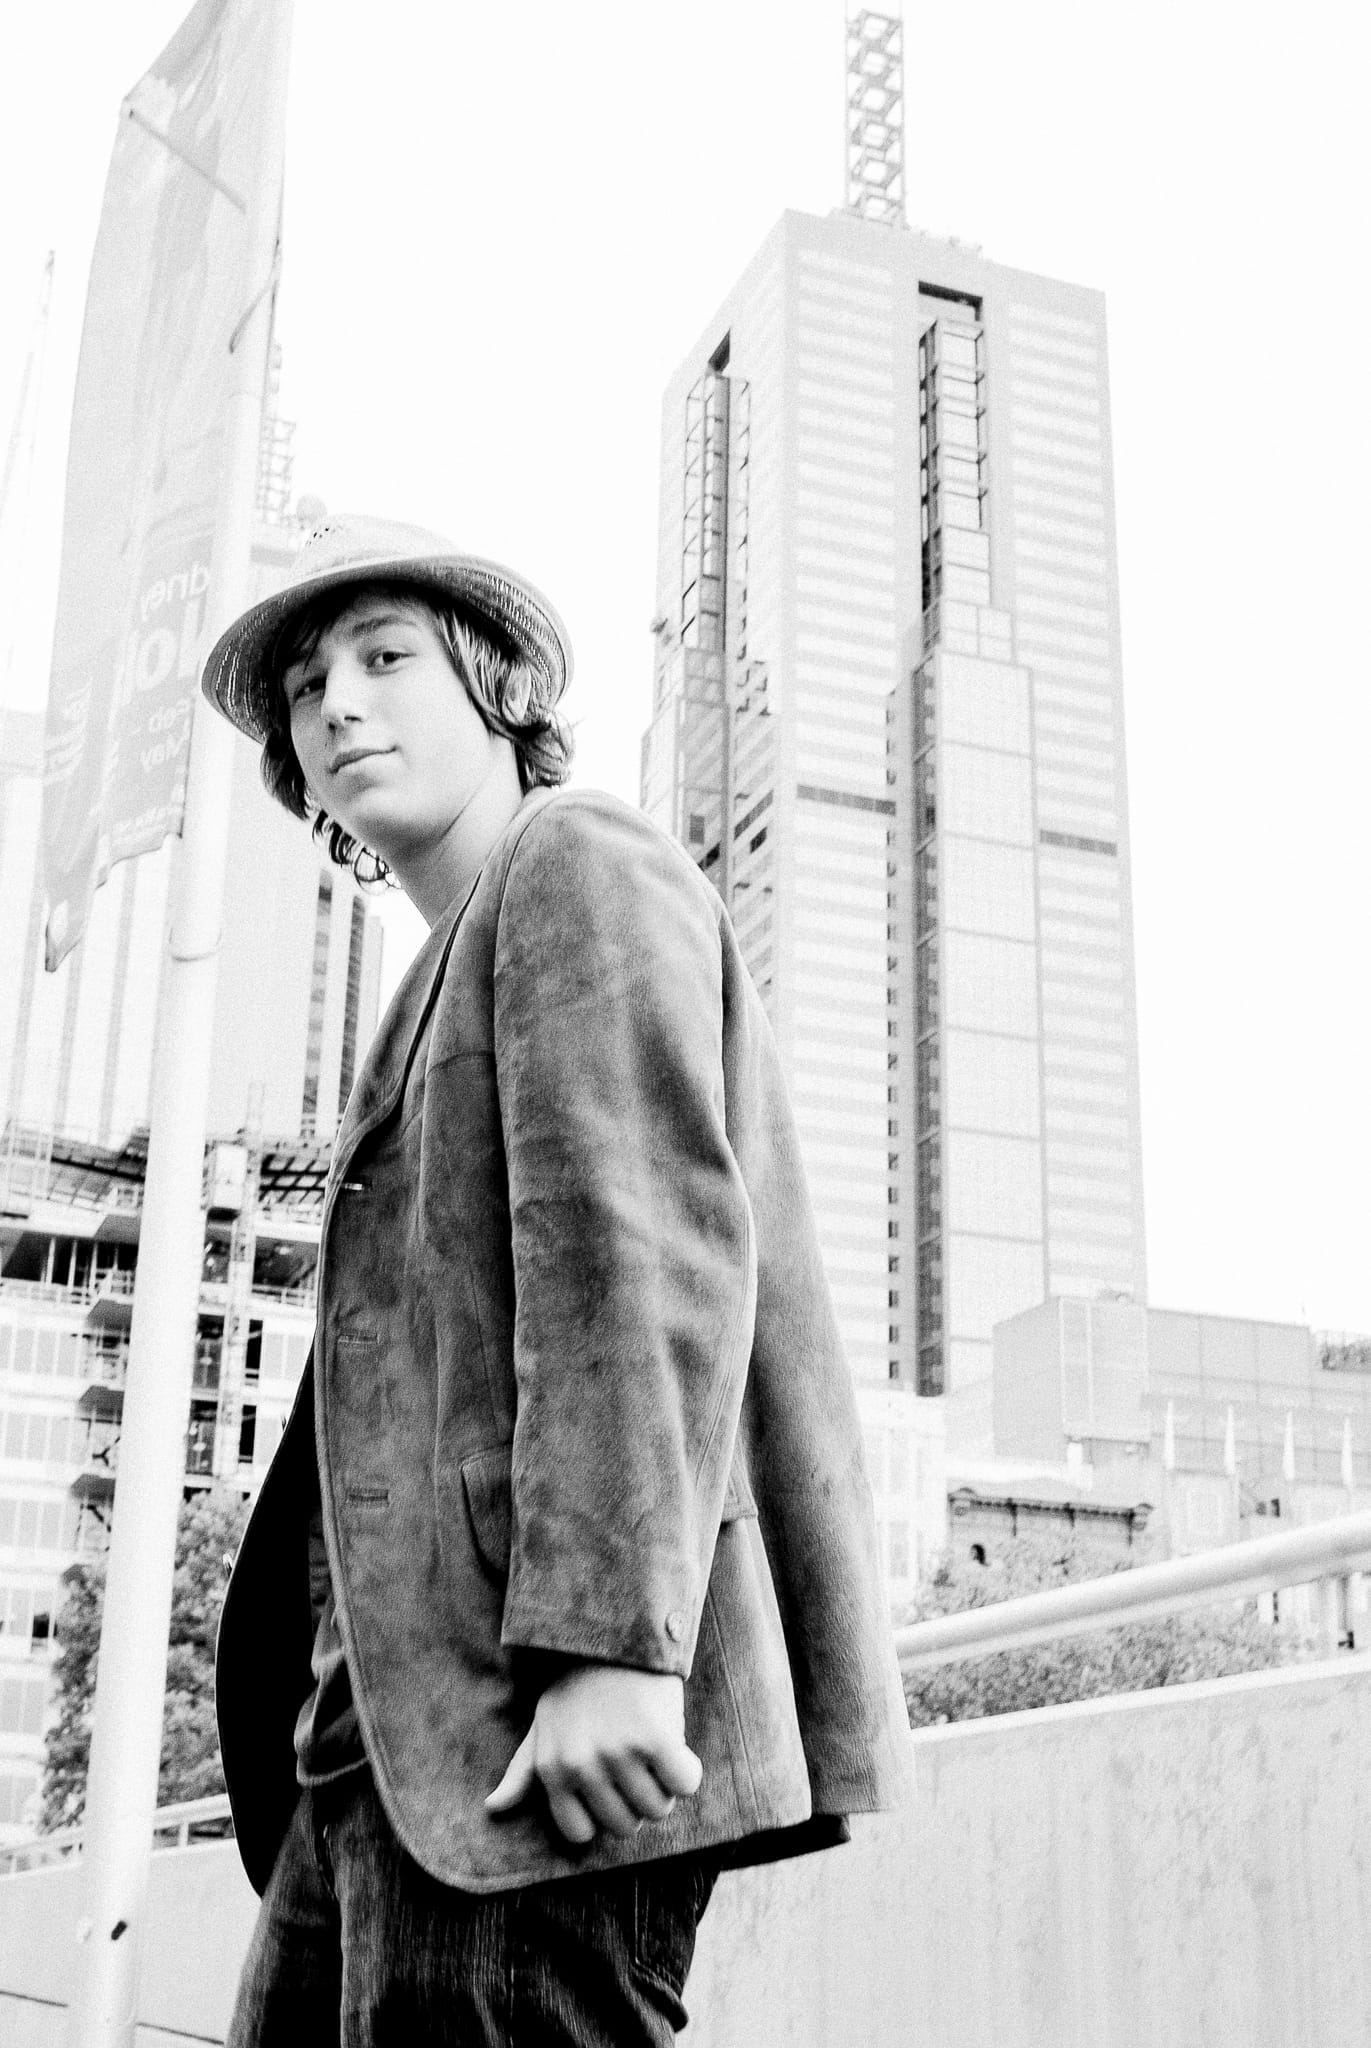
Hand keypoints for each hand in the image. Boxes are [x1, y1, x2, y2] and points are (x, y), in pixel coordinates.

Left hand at [485, 1663, 702, 1846]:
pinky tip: (676, 1746)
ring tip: (654, 1749)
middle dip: (636, 1800)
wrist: (617, 1632)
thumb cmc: (579, 1685)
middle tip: (636, 1762)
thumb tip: (492, 1808)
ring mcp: (619, 1752)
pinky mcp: (656, 1738)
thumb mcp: (543, 1724)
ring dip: (664, 1786)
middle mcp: (582, 1765)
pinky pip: (685, 1783)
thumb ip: (522, 1771)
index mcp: (552, 1768)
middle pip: (625, 1826)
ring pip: (658, 1809)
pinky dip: (688, 1771)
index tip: (608, 1785)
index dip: (601, 1813)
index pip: (582, 1833)